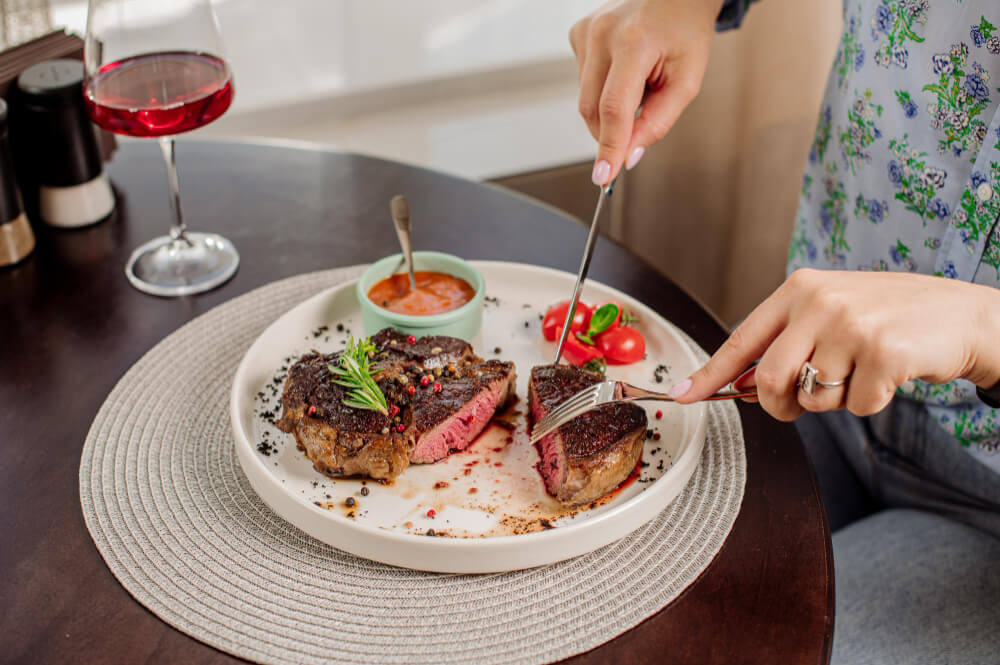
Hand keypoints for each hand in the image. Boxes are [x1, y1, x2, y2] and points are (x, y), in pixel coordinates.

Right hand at [569, 0, 722, 184]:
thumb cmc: (686, 30)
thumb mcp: (687, 80)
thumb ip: (658, 122)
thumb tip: (629, 155)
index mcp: (634, 42)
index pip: (613, 108)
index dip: (609, 147)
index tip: (604, 177)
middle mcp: (602, 34)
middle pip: (593, 109)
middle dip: (611, 132)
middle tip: (635, 133)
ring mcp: (586, 31)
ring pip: (586, 99)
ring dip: (610, 107)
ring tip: (639, 83)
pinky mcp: (577, 34)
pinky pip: (583, 81)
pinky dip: (602, 88)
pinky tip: (623, 70)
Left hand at [668, 269, 999, 419]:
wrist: (960, 315)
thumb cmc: (889, 319)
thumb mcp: (830, 316)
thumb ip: (787, 346)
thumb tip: (744, 386)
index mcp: (799, 289)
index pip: (742, 339)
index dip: (711, 373)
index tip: (683, 395)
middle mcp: (820, 301)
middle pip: (771, 379)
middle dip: (779, 406)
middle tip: (797, 405)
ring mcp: (852, 324)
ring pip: (813, 398)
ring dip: (834, 401)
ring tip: (860, 371)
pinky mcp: (885, 351)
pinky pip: (855, 406)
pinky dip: (869, 403)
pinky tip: (888, 376)